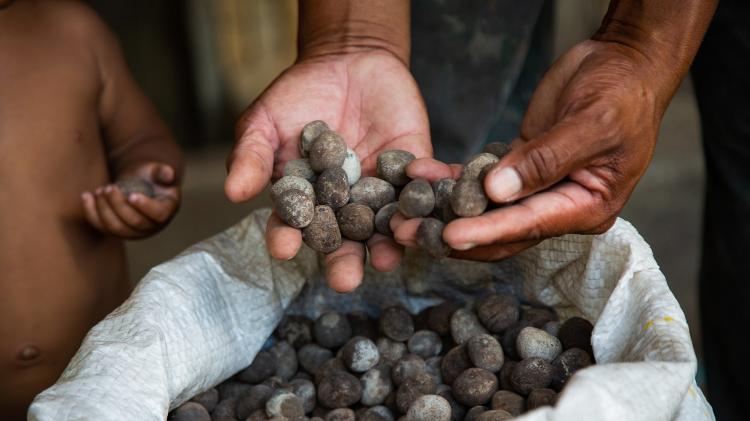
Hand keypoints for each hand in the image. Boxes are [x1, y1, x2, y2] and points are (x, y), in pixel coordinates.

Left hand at [82, 162, 179, 237]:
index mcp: (166, 210)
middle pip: (134, 222)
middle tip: (110, 187)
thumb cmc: (149, 175)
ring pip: (116, 228)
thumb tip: (170, 174)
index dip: (146, 207)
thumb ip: (163, 172)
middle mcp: (152, 226)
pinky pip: (102, 228)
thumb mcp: (157, 170)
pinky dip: (91, 213)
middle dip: (119, 205)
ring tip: (100, 190)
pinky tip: (86, 196)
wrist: (137, 182)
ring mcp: (133, 232)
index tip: (132, 195)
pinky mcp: (116, 231)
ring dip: (104, 210)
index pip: (159, 214)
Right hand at [225, 50, 430, 290]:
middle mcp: (345, 207)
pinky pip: (422, 189)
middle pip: (344, 242)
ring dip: (387, 245)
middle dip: (344, 263)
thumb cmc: (297, 96)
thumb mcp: (264, 122)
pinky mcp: (414, 171)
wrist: (346, 59)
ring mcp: (381, 192)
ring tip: (384, 259)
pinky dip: (423, 198)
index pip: (295, 228)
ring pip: (386, 227)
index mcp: (307, 203)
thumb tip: (233, 192)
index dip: (288, 239)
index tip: (283, 248)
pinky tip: (421, 210)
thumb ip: (251, 156)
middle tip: (344, 280)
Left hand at [396, 40, 665, 259]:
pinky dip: (450, 179)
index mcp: (586, 206)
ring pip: (484, 208)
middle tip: (407, 233)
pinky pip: (479, 179)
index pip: (529, 225)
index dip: (488, 232)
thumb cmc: (622, 92)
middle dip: (453, 232)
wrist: (622, 62)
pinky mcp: (517, 166)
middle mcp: (559, 205)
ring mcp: (537, 188)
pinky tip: (419, 175)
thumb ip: (546, 159)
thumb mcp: (591, 123)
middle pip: (501, 229)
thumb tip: (498, 192)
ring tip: (399, 213)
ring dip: (443, 210)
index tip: (450, 237)